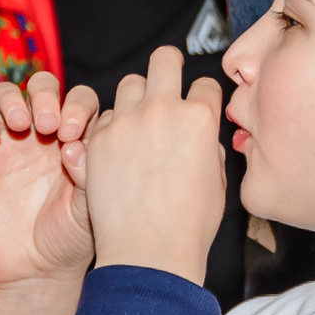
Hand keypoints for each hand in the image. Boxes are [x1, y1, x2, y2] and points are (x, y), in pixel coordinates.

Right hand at [0, 71, 101, 291]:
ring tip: (23, 124)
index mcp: (75, 140)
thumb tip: (75, 145)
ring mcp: (9, 142)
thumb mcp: (89, 208)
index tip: (73, 134)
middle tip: (49, 124)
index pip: (80, 101)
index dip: (78, 108)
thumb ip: (89, 174)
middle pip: (43, 87)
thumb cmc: (68, 239)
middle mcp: (42, 135)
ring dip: (13, 99)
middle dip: (46, 95)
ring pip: (5, 95)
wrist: (33, 271)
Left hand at [83, 46, 227, 283]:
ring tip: (138, 118)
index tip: (199, 105)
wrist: (149, 255)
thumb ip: (210, 149)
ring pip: (129, 83)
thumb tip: (203, 138)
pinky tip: (117, 147)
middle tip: (167, 76)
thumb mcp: (217, 183)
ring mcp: (127, 122)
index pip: (205, 84)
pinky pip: (104, 117)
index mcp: (200, 119)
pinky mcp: (97, 140)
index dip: (204, 95)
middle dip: (169, 65)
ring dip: (137, 96)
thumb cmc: (189, 228)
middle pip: (164, 60)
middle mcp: (163, 111)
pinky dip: (112, 126)